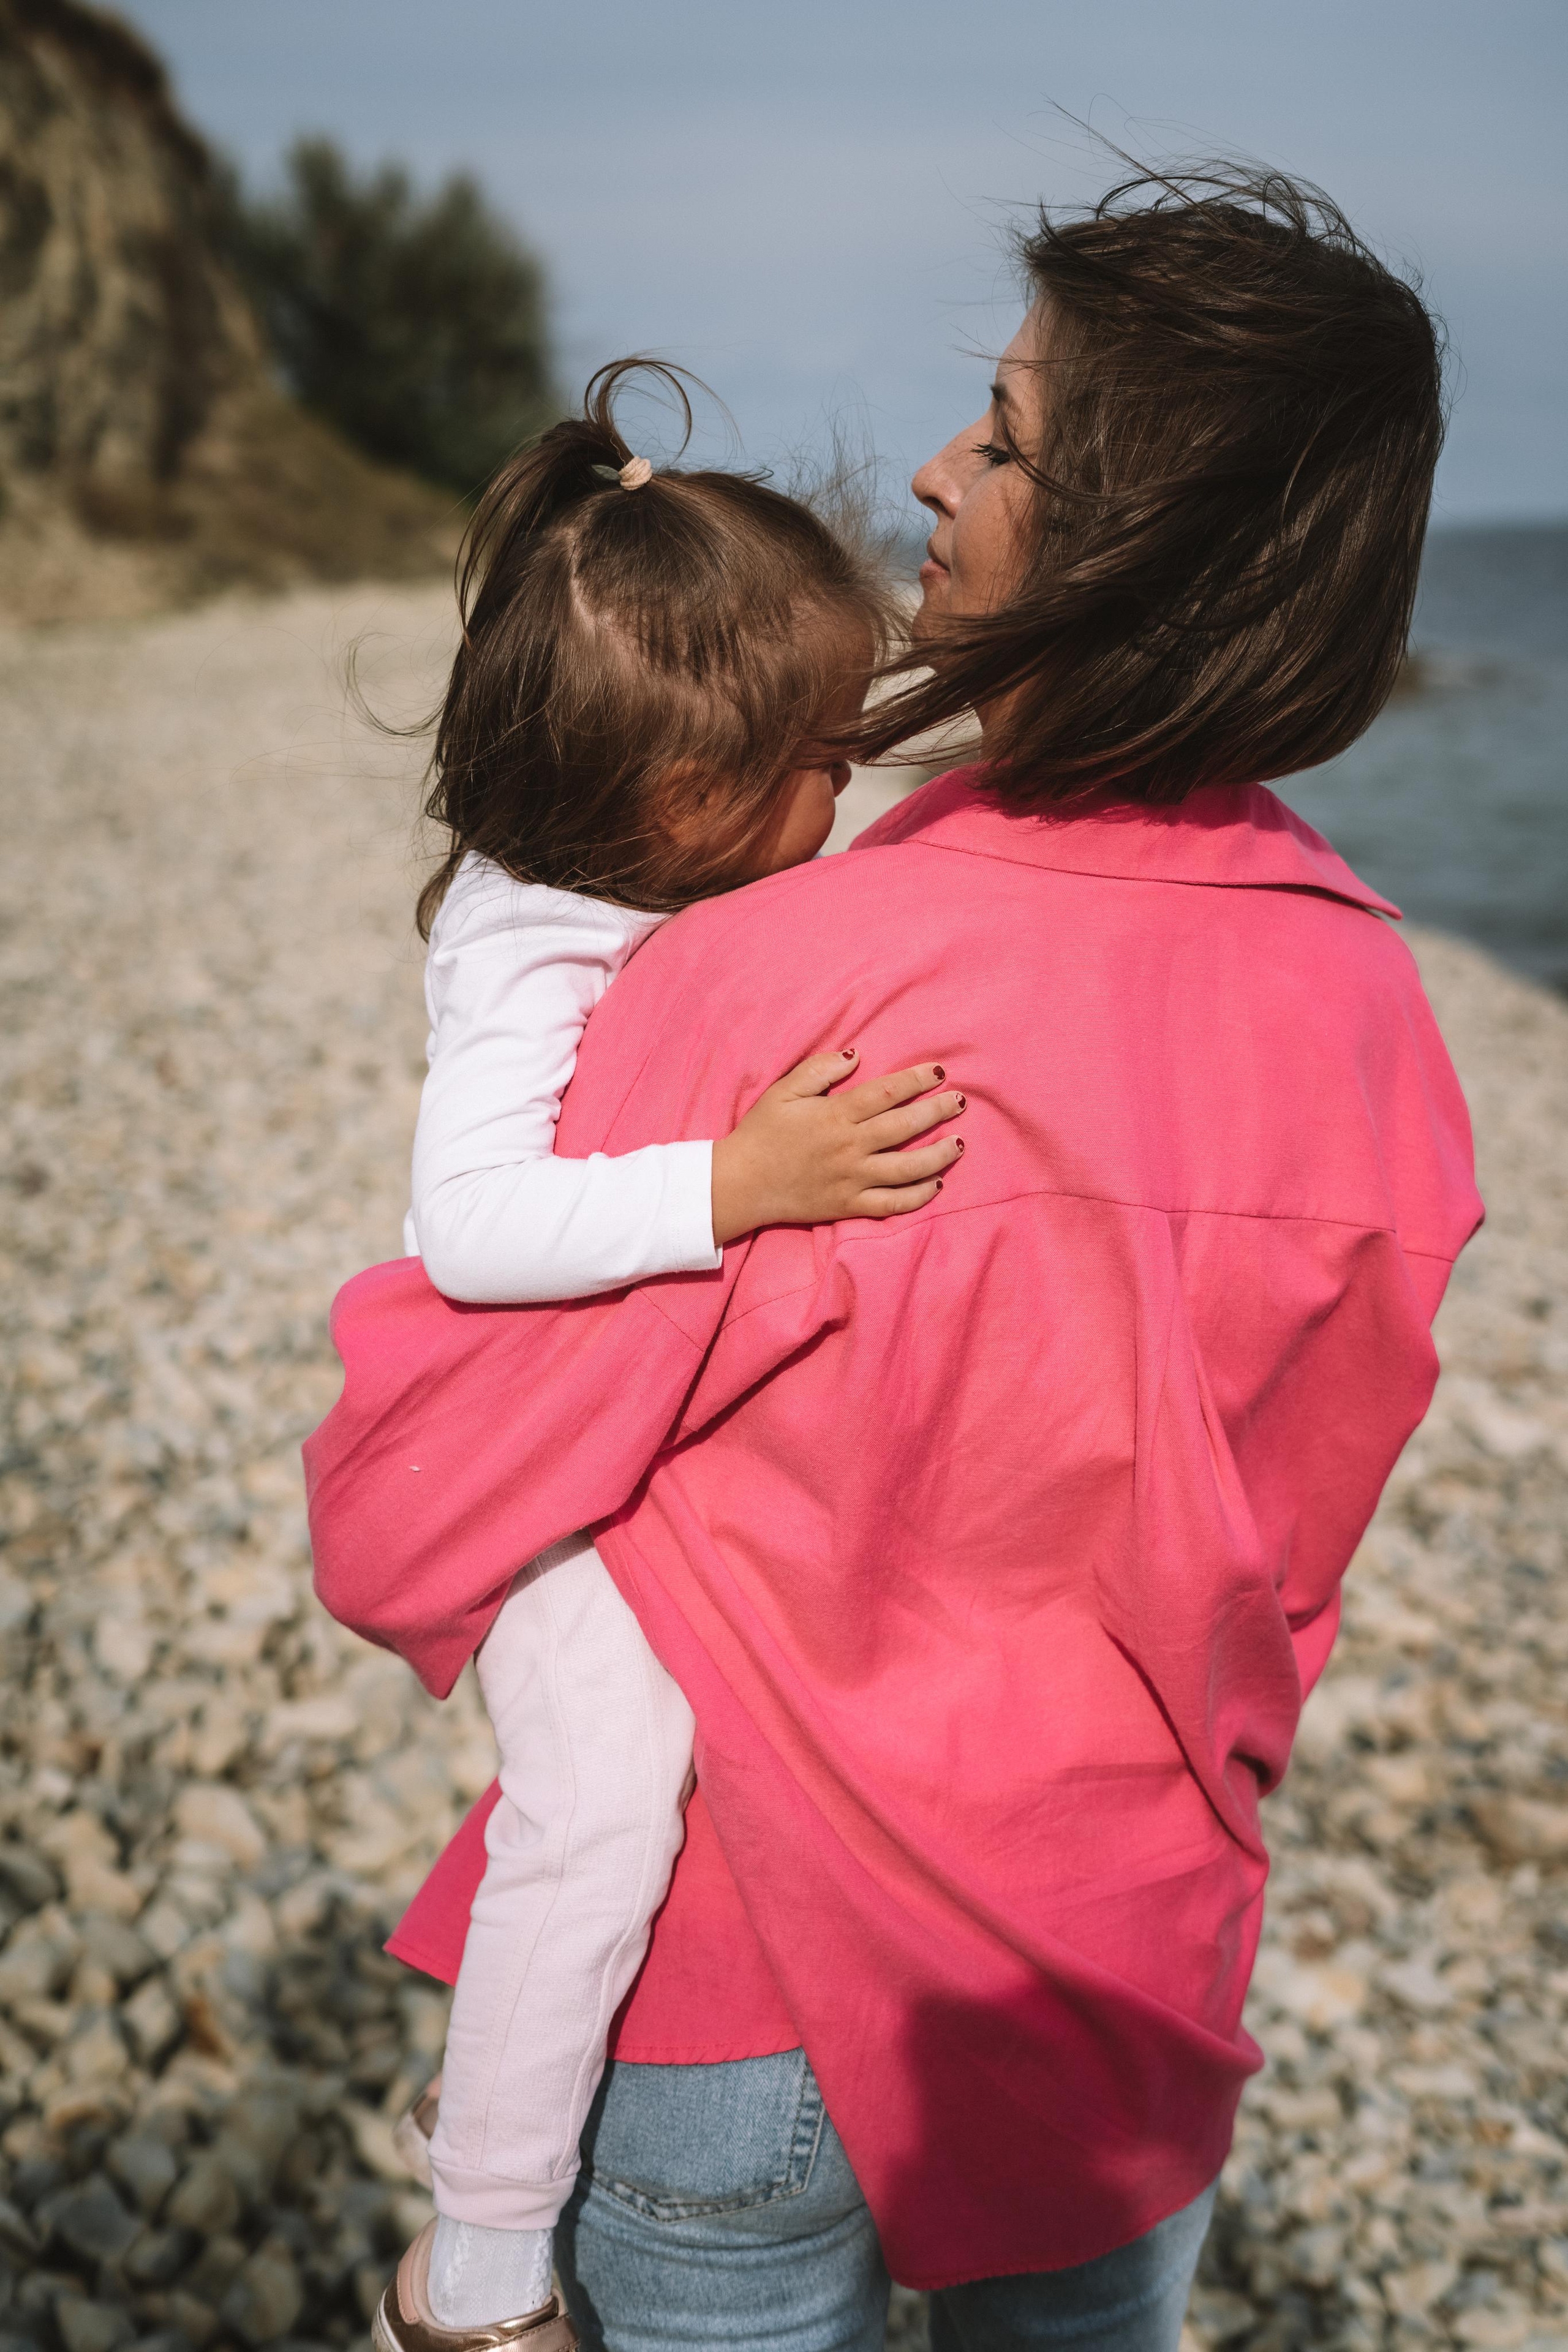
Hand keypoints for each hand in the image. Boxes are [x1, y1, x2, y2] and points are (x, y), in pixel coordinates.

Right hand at [710, 1049, 964, 1246]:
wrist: (740, 1183)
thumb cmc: (761, 1133)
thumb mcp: (783, 1092)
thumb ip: (818, 1070)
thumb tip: (855, 1056)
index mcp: (835, 1115)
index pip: (886, 1093)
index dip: (916, 1080)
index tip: (938, 1073)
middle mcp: (850, 1147)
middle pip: (905, 1126)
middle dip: (937, 1112)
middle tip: (960, 1102)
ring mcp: (852, 1179)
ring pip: (908, 1168)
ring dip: (939, 1155)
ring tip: (959, 1144)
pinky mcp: (849, 1206)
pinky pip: (892, 1204)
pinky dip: (918, 1196)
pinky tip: (936, 1185)